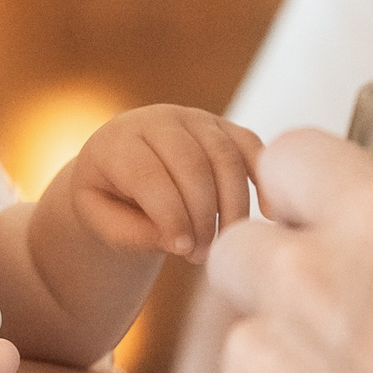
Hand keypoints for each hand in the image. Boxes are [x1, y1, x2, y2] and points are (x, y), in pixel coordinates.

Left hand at [69, 105, 262, 262]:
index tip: (183, 251)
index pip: (149, 176)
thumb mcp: (102, 220)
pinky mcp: (222, 125)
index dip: (170, 216)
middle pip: (192, 165)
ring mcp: (193, 118)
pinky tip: (270, 213)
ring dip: (232, 206)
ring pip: (225, 157)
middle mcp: (157, 119)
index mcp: (118, 141)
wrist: (121, 169)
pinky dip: (263, 177)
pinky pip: (250, 144)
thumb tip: (181, 241)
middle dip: (203, 216)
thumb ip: (133, 233)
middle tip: (201, 255)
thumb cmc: (110, 200)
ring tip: (225, 242)